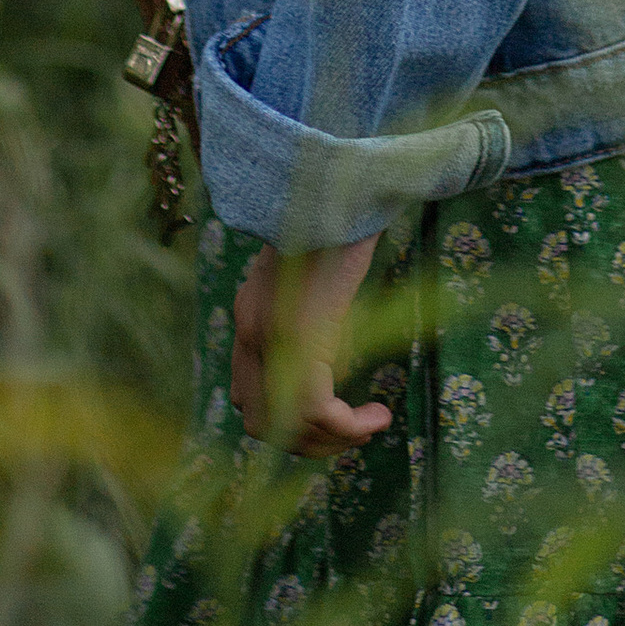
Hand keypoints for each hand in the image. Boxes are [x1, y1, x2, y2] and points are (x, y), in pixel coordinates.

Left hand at [230, 232, 390, 454]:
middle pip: (260, 422)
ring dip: (331, 440)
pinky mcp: (299, 339)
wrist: (338, 184)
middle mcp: (250, 332)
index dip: (282, 419)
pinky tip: (378, 416)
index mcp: (250, 313)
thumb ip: (304, 299)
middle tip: (349, 434)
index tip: (326, 417)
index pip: (245, 394)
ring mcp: (270, 338)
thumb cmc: (337, 215)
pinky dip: (349, 425)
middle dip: (305, 441)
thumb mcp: (310, 263)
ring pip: (287, 427)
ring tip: (369, 427)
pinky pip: (319, 412)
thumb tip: (327, 336)